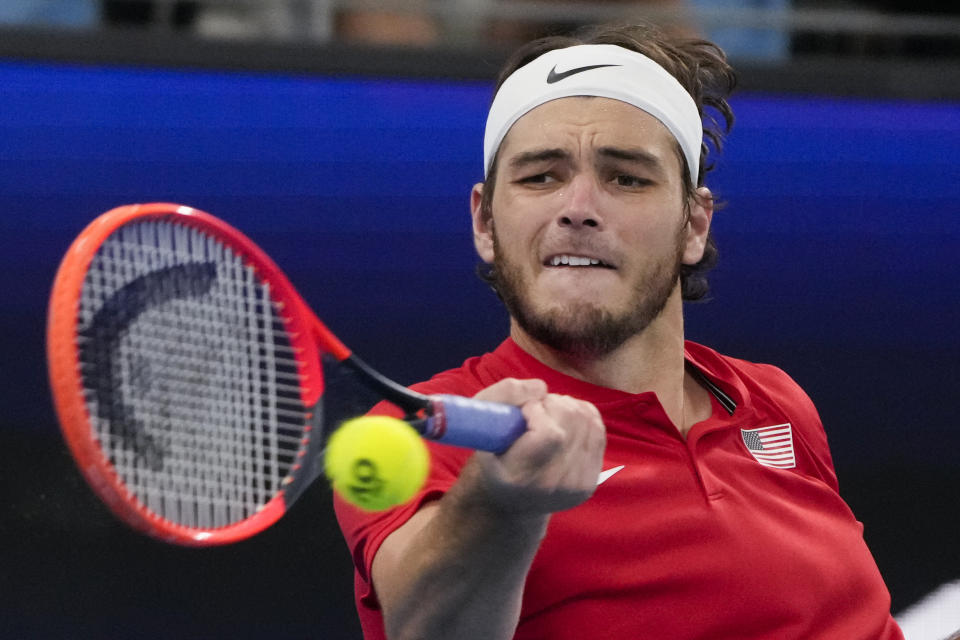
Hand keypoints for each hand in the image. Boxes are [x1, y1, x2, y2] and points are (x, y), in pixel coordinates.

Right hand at [466, 378, 605, 514]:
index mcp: (518, 476)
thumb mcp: (482, 423)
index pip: (550, 434)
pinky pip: (597, 429)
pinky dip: (582, 415)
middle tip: (535, 410)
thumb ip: (503, 395)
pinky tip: (564, 421)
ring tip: (548, 416)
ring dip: (567, 407)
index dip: (540, 410)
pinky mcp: (590, 481)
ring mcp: (576, 485)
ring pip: (586, 420)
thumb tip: (541, 387)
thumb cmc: (492, 454)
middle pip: (571, 422)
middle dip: (552, 404)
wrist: (511, 501)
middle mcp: (551, 486)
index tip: (525, 410)